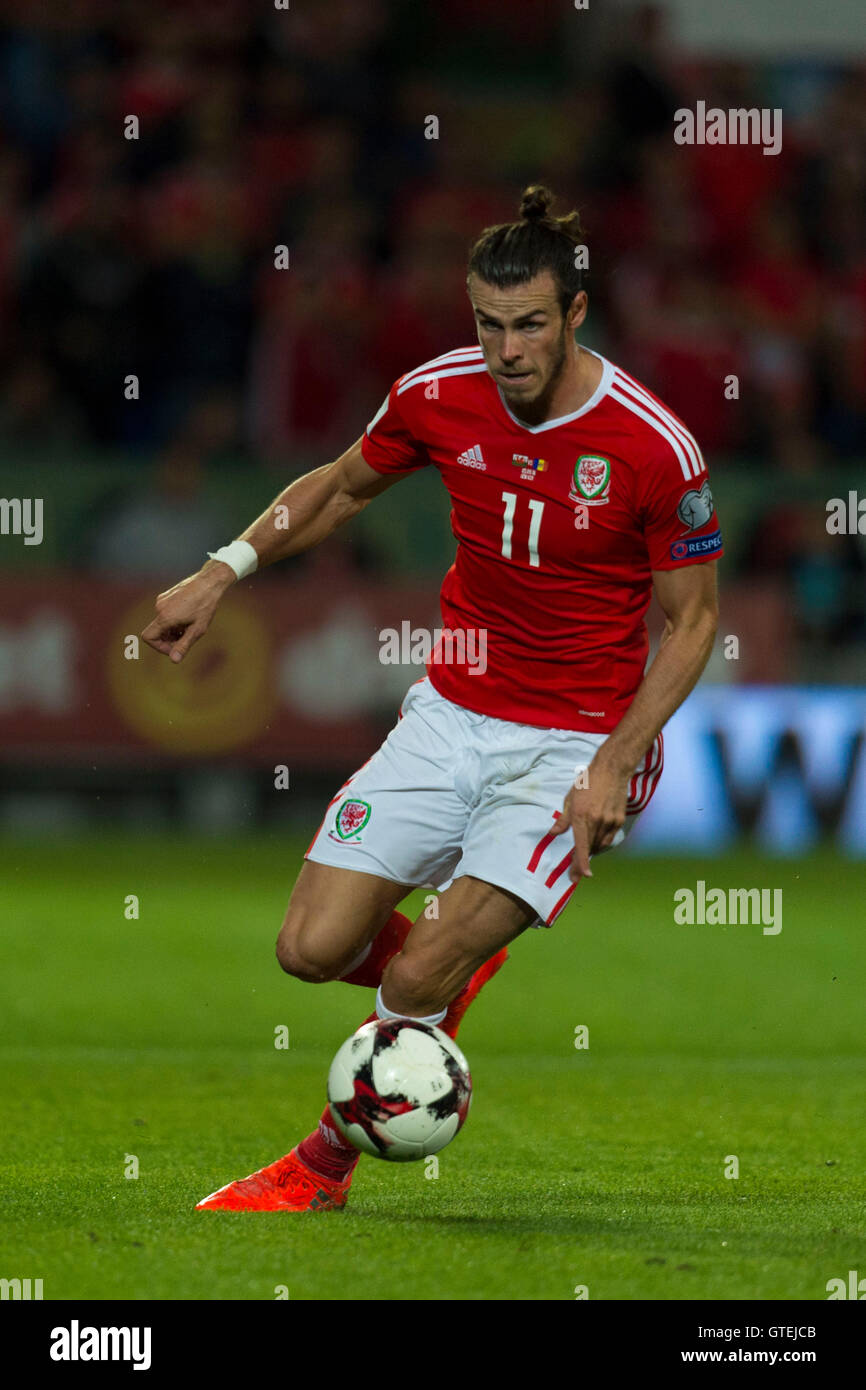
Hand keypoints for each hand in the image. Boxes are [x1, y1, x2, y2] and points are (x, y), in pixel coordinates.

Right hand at [140, 562, 234, 662]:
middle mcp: (160, 607)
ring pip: (162, 623)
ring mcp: (162, 600)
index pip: (148, 637)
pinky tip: (189, 617)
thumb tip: (174, 660)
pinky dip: (174, 620)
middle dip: (170, 639)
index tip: (175, 648)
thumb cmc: (205, 606)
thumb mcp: (197, 630)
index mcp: (165, 617)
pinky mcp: (166, 595)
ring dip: (173, 630)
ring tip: (191, 626)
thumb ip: (183, 645)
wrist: (210, 582)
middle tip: (187, 638)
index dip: (159, 647)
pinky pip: (165, 613)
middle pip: (157, 631)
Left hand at [551, 751, 630, 881]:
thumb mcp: (570, 798)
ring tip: (585, 853)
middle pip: (590, 848)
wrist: (611, 770)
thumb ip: (563, 819)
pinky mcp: (619, 820)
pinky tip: (596, 841)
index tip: (580, 877)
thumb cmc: (587, 782)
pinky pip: (609, 837)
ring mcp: (610, 821)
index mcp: (581, 815)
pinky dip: (602, 842)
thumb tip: (554, 833)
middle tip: (576, 872)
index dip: (581, 863)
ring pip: (600, 844)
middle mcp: (596, 821)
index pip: (581, 845)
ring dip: (591, 851)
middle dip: (582, 862)